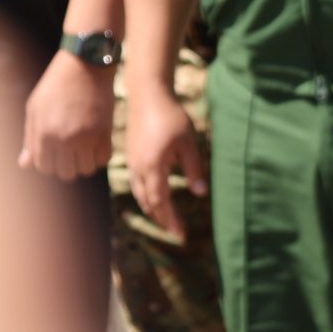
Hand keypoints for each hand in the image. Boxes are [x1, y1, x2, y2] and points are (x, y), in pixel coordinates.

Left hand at [17, 50, 112, 179]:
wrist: (86, 63)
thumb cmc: (56, 84)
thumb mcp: (35, 108)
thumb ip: (30, 138)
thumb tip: (25, 164)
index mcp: (44, 133)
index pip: (44, 167)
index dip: (49, 163)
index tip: (55, 152)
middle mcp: (64, 138)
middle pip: (65, 173)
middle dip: (67, 166)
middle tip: (71, 152)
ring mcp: (86, 136)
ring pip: (85, 170)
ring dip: (84, 163)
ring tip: (85, 150)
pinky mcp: (105, 131)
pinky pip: (104, 159)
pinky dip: (100, 157)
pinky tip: (97, 145)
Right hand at [125, 79, 207, 240]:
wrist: (148, 96)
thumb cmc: (172, 117)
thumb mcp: (189, 142)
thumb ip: (194, 168)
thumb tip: (201, 193)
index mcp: (153, 168)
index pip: (161, 202)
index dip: (171, 220)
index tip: (181, 234)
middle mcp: (138, 169)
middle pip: (149, 203)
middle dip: (163, 218)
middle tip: (177, 230)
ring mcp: (132, 163)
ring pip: (140, 195)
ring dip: (153, 208)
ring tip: (167, 218)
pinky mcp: (131, 157)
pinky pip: (137, 184)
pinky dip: (146, 196)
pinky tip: (155, 196)